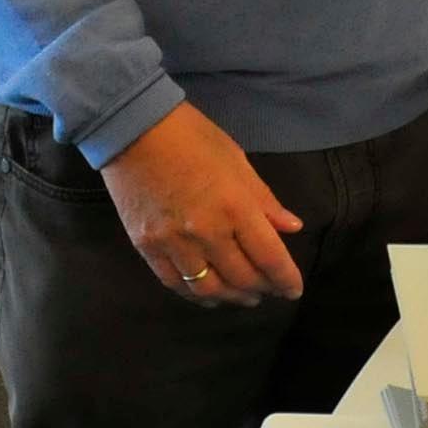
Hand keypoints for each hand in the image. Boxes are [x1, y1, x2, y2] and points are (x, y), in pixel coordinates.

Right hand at [98, 103, 304, 303]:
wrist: (132, 129)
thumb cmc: (192, 137)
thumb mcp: (237, 161)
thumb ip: (264, 200)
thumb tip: (292, 228)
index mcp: (235, 207)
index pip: (269, 256)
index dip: (286, 279)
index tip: (294, 290)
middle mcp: (206, 232)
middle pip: (241, 277)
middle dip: (263, 289)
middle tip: (272, 291)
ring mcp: (173, 243)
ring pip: (208, 287)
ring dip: (232, 298)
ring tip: (245, 298)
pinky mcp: (146, 247)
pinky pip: (174, 283)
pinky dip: (196, 295)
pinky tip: (209, 295)